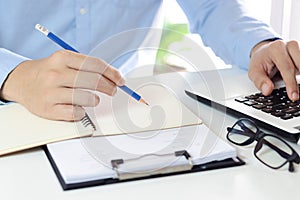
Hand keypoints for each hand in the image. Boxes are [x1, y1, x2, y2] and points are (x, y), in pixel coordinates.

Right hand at [0, 50, 124, 120]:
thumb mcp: (65, 61)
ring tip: (92, 99)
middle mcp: (56, 73)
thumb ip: (87, 67)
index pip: (96, 64)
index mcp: (62, 57)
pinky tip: (78, 107)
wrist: (22, 81)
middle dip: (109, 87)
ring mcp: (51, 92)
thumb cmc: (50, 72)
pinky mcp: (48, 109)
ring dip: (95, 100)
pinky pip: (76, 113)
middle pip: (94, 81)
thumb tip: (115, 78)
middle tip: (113, 90)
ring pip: (87, 98)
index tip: (120, 80)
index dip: (112, 73)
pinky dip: (82, 112)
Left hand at [249, 39, 299, 100]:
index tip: (293, 96)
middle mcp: (289, 45)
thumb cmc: (260, 61)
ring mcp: (298, 48)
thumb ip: (260, 81)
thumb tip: (267, 90)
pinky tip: (298, 82)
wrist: (264, 52)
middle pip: (299, 65)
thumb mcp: (254, 71)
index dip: (291, 83)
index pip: (287, 68)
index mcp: (276, 48)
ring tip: (298, 90)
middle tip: (297, 95)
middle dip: (299, 81)